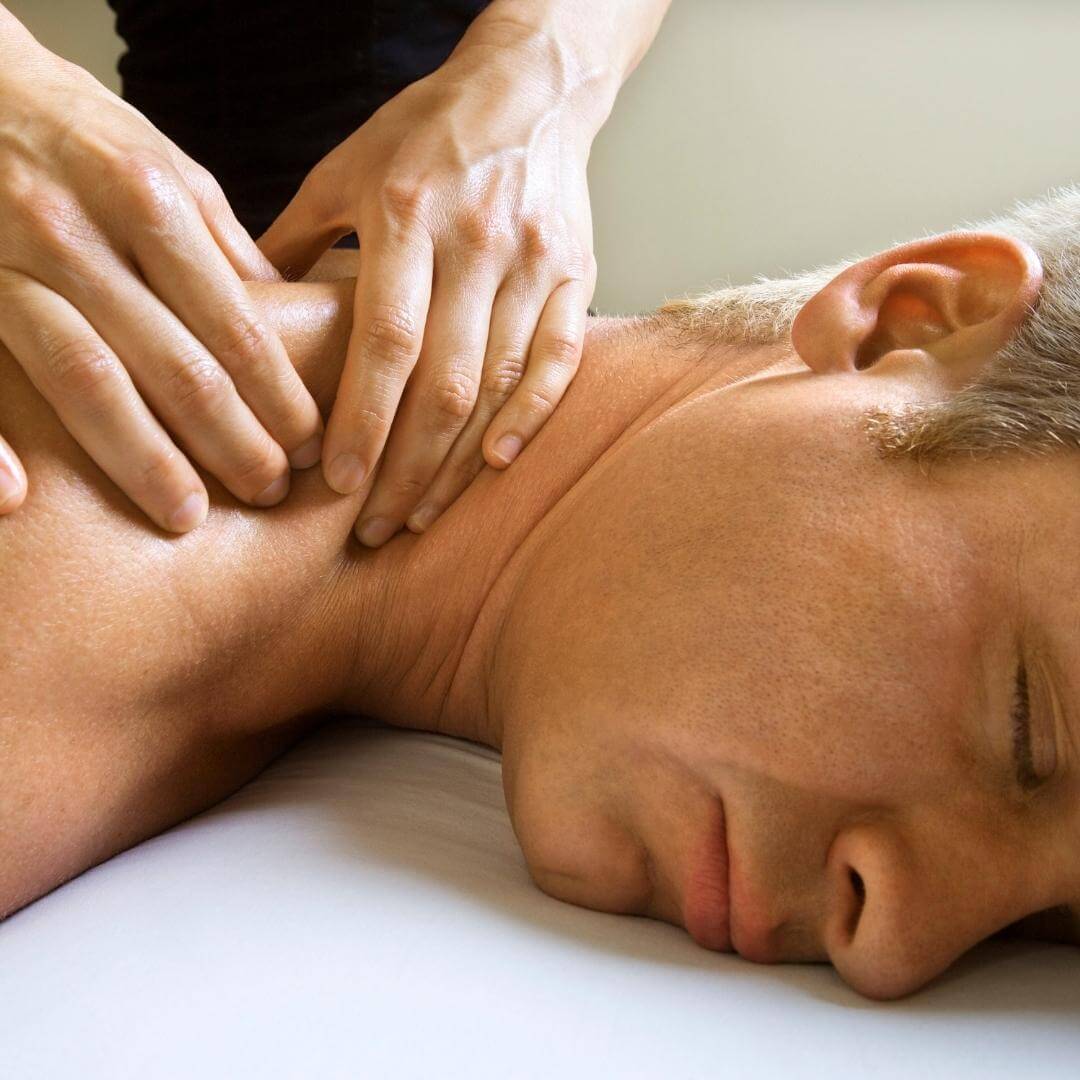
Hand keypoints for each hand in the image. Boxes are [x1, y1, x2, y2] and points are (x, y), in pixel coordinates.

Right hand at [0, 22, 322, 530]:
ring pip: (87, 380)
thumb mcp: (167, 168)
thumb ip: (224, 247)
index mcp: (149, 200)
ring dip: (144, 460)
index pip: (236, 327)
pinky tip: (21, 500)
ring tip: (188, 516)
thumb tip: (292, 319)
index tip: (313, 447)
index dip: (281, 399)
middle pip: (175, 365)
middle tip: (271, 492)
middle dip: (234, 442)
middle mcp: (80, 233)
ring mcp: (7, 265)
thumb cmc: (79, 135)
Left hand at [258, 28, 598, 545]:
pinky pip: (558, 361)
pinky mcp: (574, 276)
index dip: (362, 419)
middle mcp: (476, 243)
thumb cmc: (427, 131)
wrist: (530, 89)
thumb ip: (295, 240)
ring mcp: (534, 263)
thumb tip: (238, 313)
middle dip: (404, 466)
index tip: (335, 481)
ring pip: (498, 385)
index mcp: (408, 213)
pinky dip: (530, 417)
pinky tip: (498, 464)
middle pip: (444, 381)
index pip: (385, 340)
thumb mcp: (345, 168)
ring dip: (458, 462)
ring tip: (418, 515)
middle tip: (371, 527)